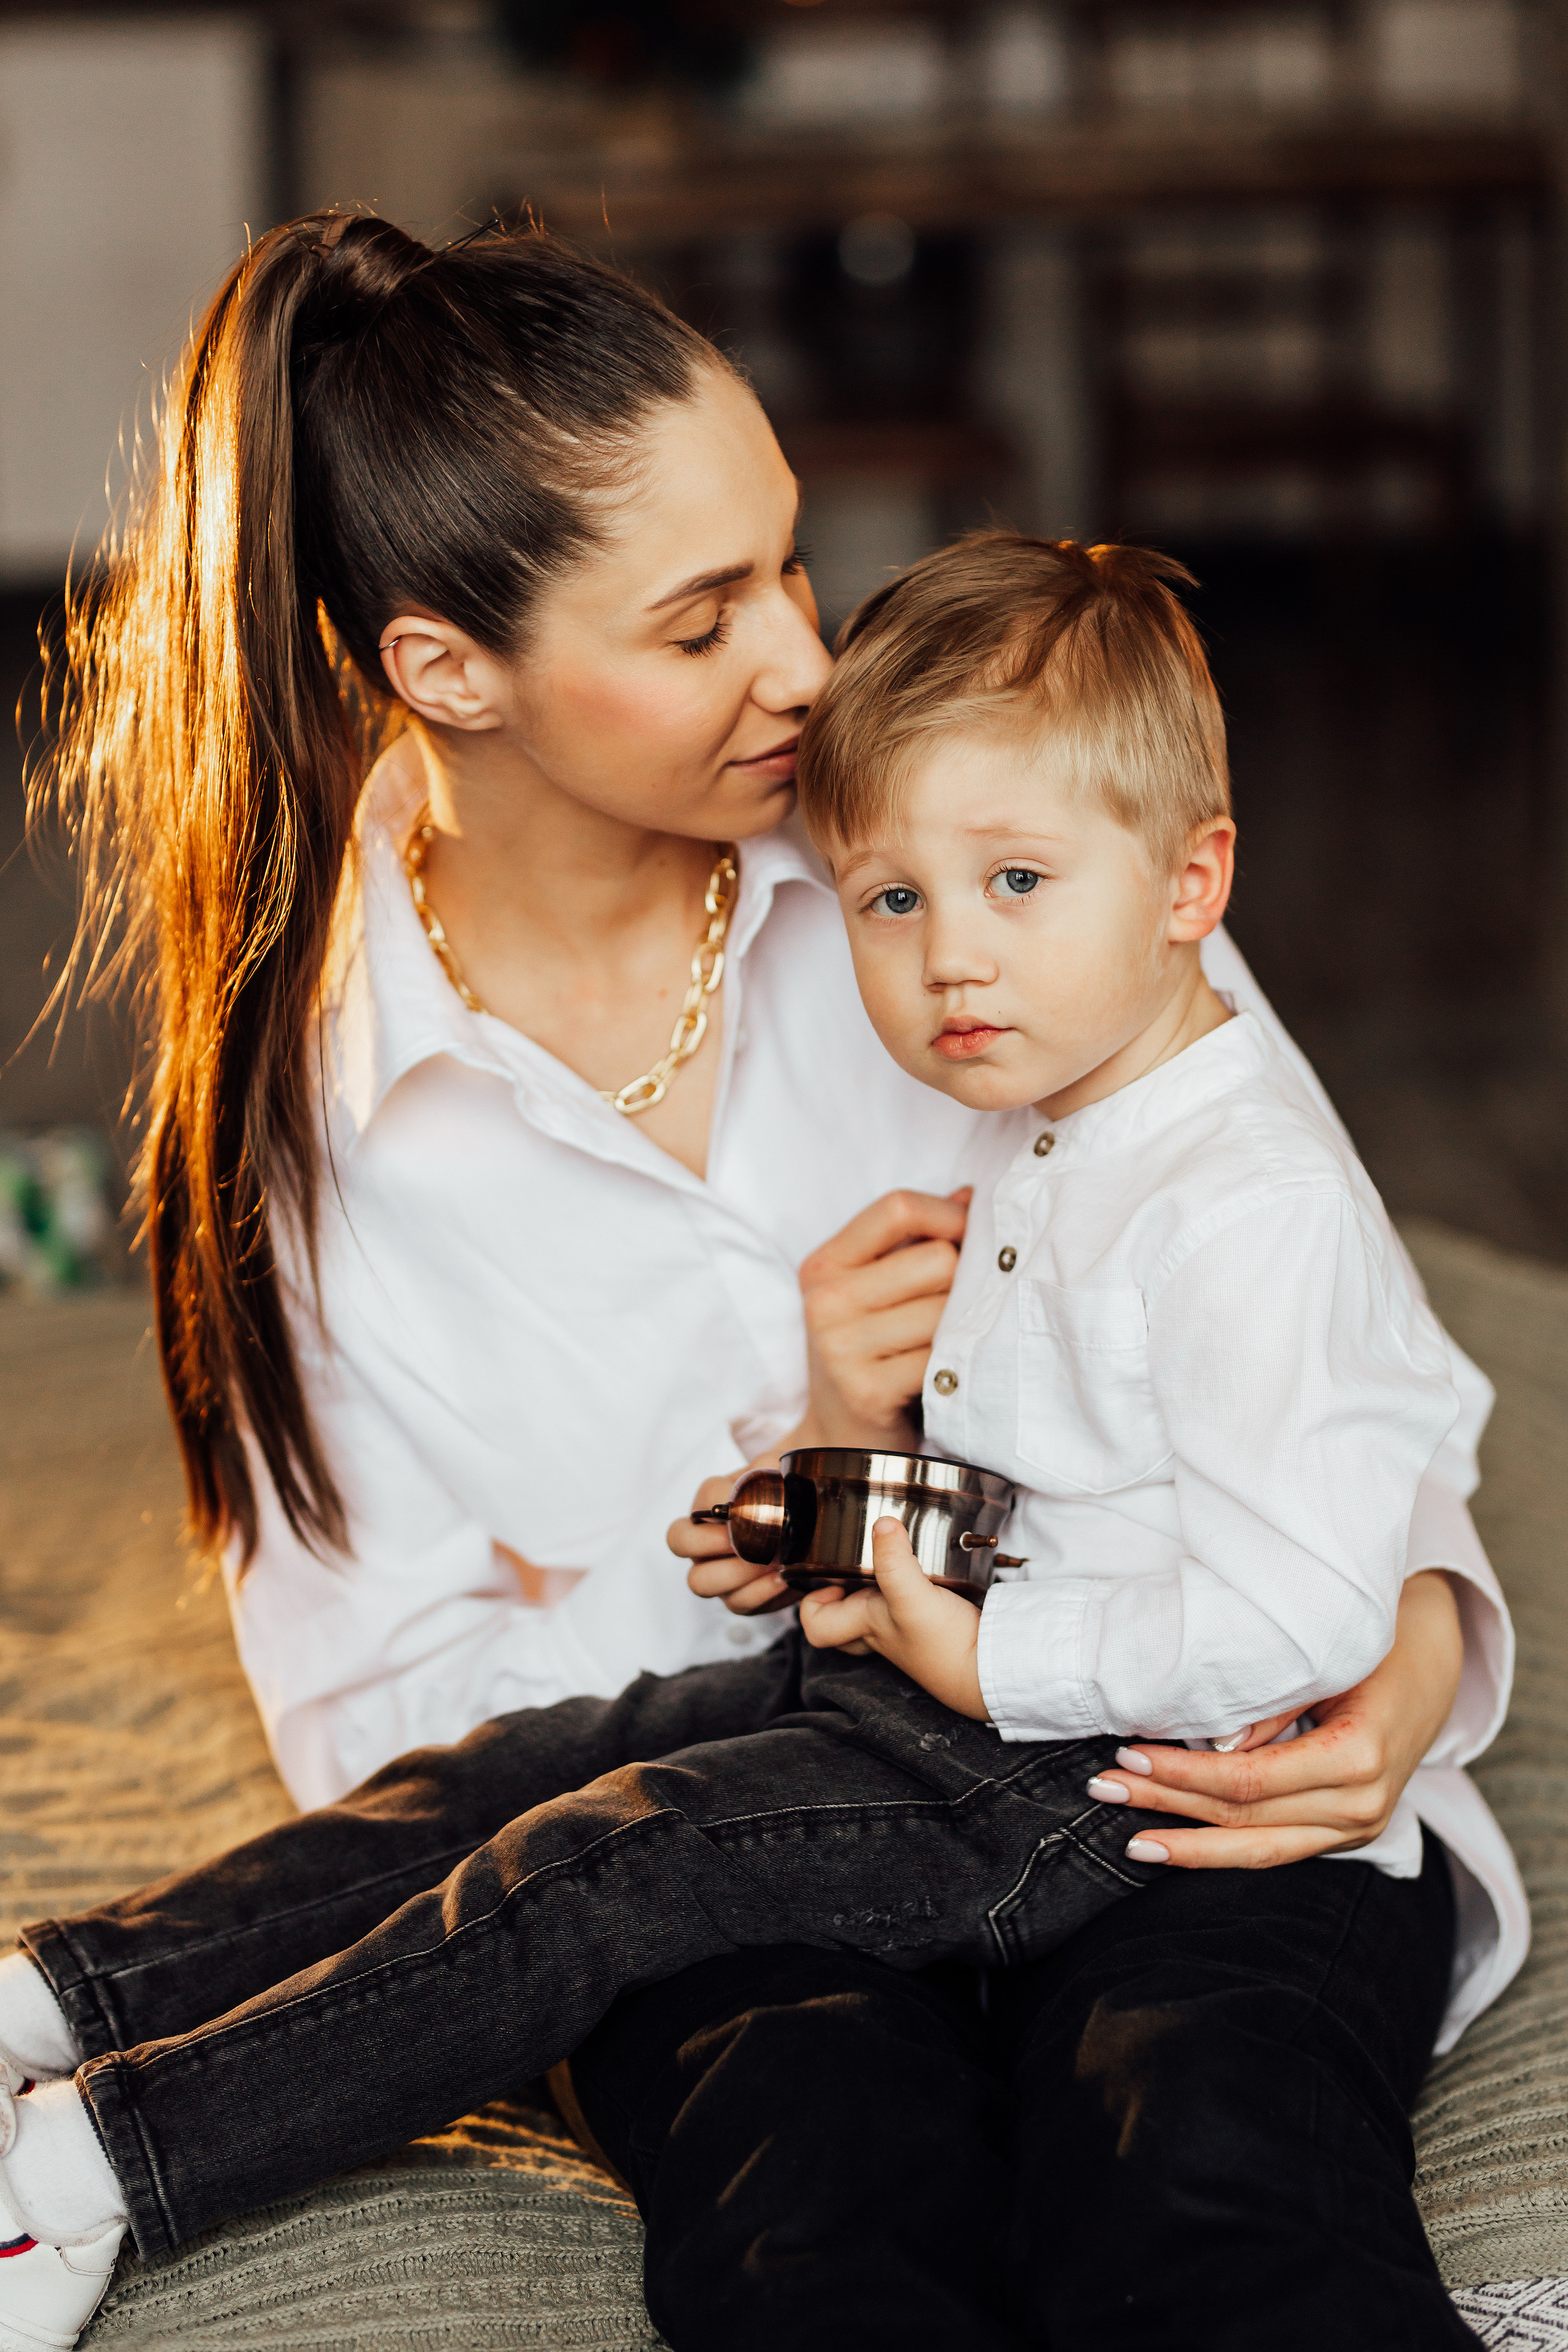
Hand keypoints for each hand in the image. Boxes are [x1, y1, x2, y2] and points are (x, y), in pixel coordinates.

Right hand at [668, 1472, 794, 1615]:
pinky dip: (761, 1593)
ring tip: (772, 1561)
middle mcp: (701, 1540)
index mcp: (708, 1504)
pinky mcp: (737, 1596)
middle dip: (713, 1542)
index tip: (748, 1511)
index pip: (700, 1503)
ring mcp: (715, 1571)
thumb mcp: (778, 1471)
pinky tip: (784, 1578)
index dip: (721, 1509)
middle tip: (748, 1540)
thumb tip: (762, 1484)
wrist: (806, 1515)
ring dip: (737, 1573)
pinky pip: (737, 1603)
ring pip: (701, 1582)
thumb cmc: (784, 1490)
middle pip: (679, 1543)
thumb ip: (767, 1472)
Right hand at [797, 1189, 970, 1450]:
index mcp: (824, 1265)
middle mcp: (826, 1302)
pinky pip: (944, 1357)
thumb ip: (915, 1239)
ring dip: (961, 1327)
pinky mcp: (869, 1390)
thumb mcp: (873, 1290)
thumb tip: (971, 1196)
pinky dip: (955, 1365)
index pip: (898, 1207)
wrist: (840, 1441)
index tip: (968, 1238)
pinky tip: (943, 1376)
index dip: (948, 1216)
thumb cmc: (869, 1354)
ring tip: (945, 1345)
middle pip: (938, 1259)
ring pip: (948, 1309)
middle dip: (961, 1281)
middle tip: (953, 1307)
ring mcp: (843, 1348)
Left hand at [797, 1518, 988, 1718]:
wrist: (989, 1670)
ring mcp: (907, 1632)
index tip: (830, 1580)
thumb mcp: (913, 1599)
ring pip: (876, 1612)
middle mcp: (882, 1632)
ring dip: (876, 1588)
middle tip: (852, 1566)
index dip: (812, 1604)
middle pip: (843, 1621)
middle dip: (840, 1596)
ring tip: (889, 1557)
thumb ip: (895, 1564)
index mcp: (865, 1626)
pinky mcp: (933, 1625)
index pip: (816, 1627)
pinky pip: (909, 1606)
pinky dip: (910, 1587)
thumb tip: (881, 1523)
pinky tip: (926, 1570)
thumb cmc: (946, 1646)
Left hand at [1085, 1569, 1464, 1867]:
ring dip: (1191, 1843)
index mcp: (1360, 1758)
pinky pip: (1278, 1848)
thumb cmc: (1376, 1645)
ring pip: (1262, 1849)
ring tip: (1129, 1836)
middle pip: (1247, 1819)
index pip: (1251, 1781)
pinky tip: (1178, 1841)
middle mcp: (1363, 1806)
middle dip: (1169, 1806)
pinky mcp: (1347, 1834)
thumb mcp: (1328, 1659)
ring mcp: (1359, 1829)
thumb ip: (1273, 1705)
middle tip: (1104, 1788)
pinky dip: (1225, 1846)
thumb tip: (1212, 1743)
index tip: (1128, 1751)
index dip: (1184, 1772)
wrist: (1434, 1665)